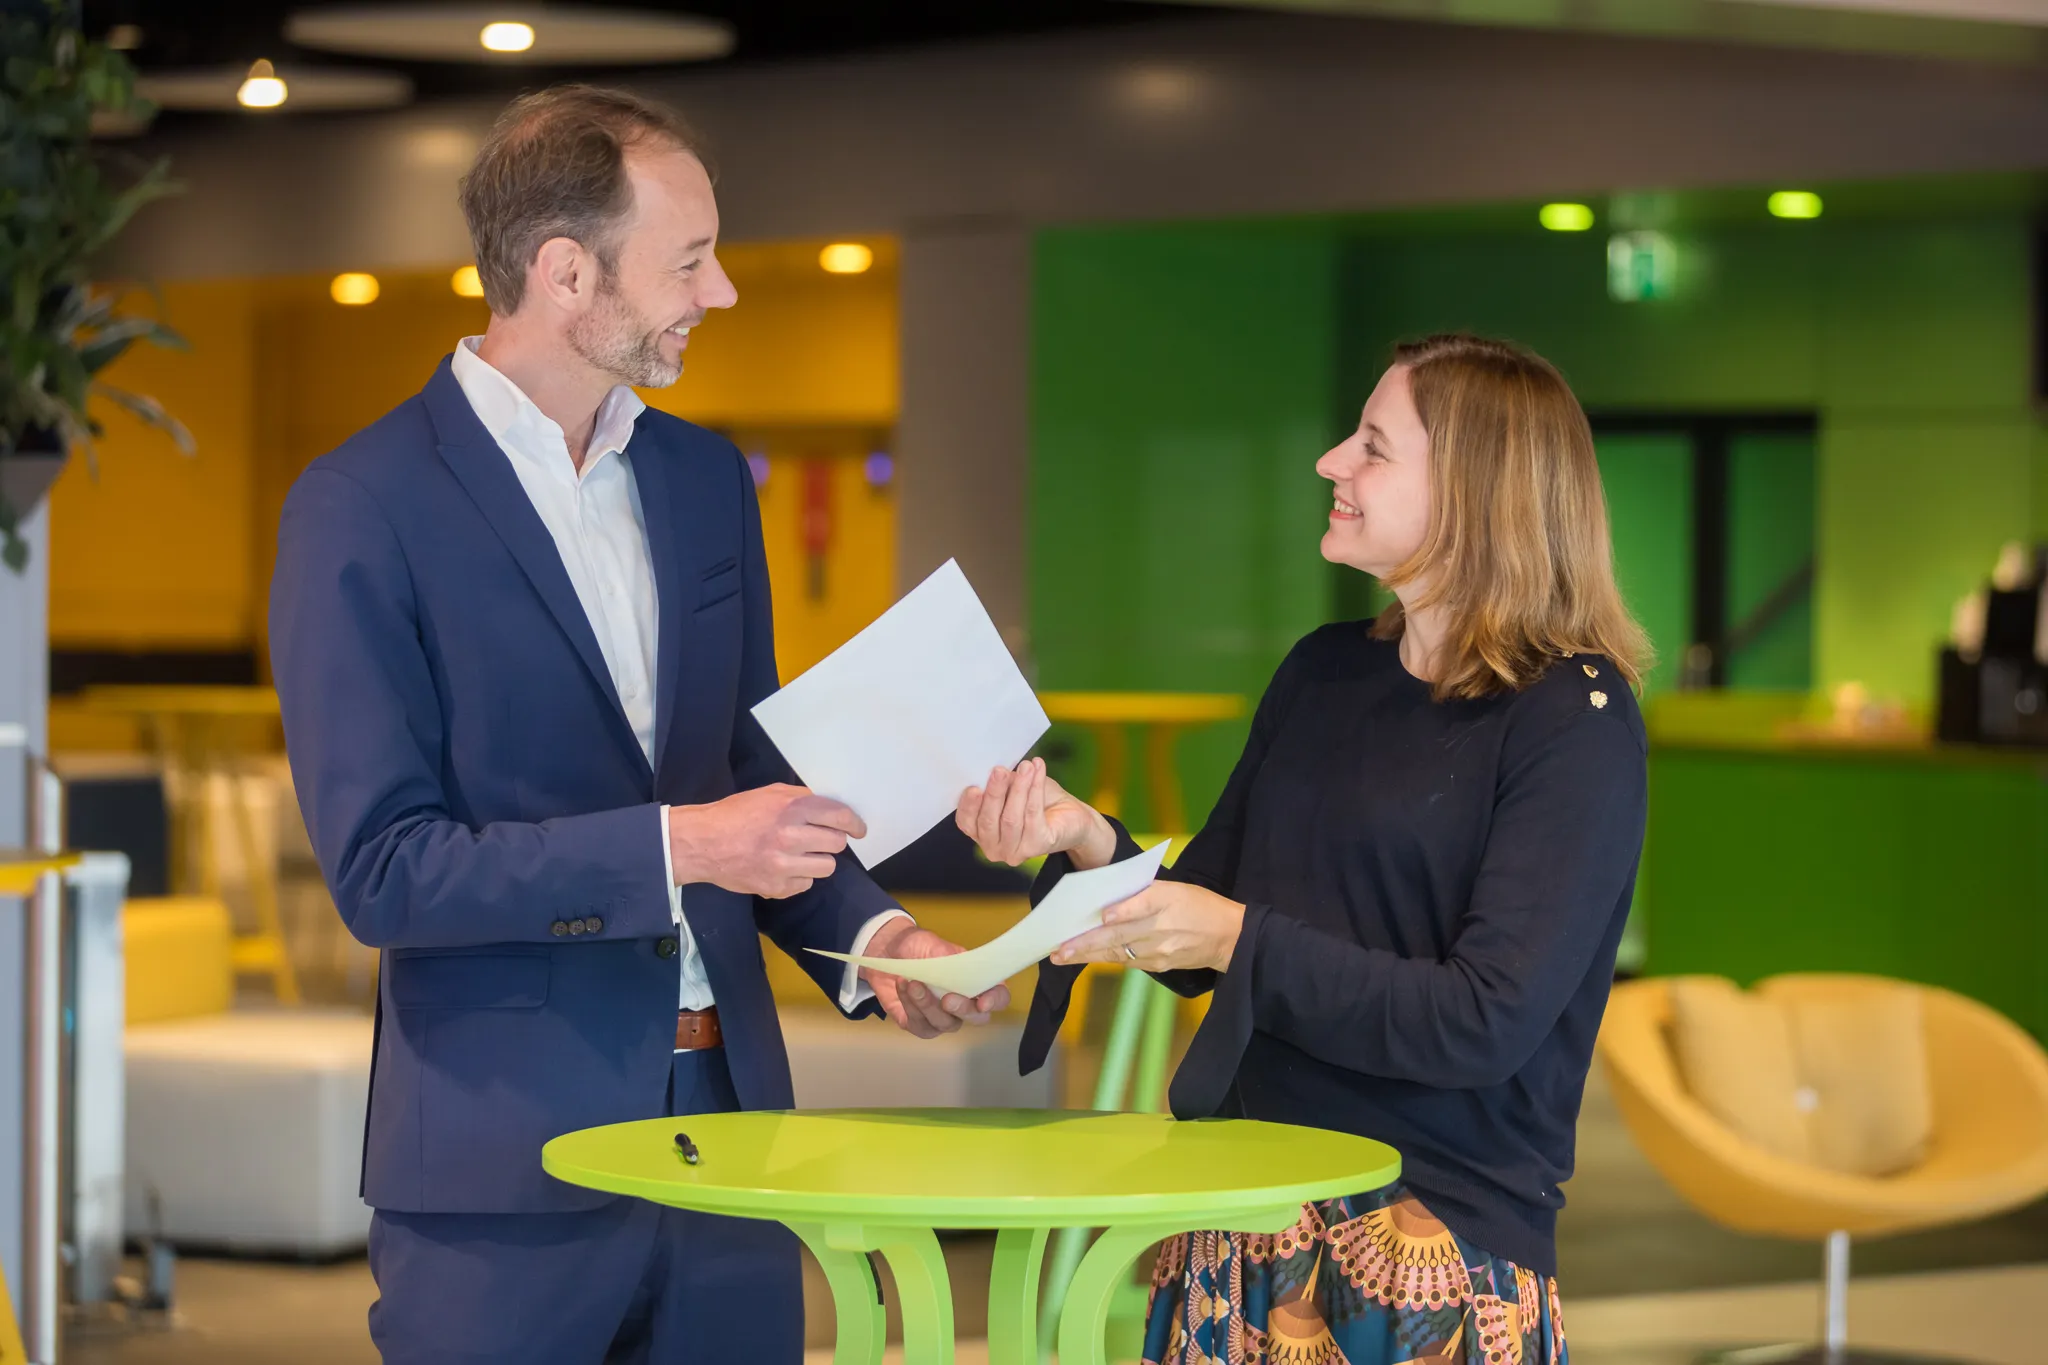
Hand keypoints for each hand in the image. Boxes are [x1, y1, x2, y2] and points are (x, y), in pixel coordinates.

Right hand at [667, 784, 865, 899]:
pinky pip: (806, 884)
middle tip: (818, 840)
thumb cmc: (735, 814)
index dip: (854, 824)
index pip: (840, 817)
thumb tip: (829, 808)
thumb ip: (801, 798)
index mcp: (792, 808)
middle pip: (837, 843)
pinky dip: (799, 876)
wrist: (703, 842)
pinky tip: (783, 867)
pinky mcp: (776, 886)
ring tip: (800, 854)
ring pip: (827, 867)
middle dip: (832, 841)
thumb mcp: (769, 794)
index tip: (858, 830)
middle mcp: (791, 835)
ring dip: (818, 860)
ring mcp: (784, 864)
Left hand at [859, 917, 1011, 1038]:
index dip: (995, 1001)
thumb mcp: (938, 946)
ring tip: (913, 982)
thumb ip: (954, 961)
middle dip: (962, 1009)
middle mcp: (964, 1003)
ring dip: (927, 1004)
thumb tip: (965, 973)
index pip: (998, 997)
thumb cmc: (919, 947)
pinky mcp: (920, 1024)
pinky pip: (920, 1025)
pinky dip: (910, 1006)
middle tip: (946, 998)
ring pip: (944, 1023)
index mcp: (977, 981)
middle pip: (976, 1018)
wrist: (889, 951)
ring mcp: (943, 1017)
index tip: (983, 1001)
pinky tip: (903, 987)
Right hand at [956, 758, 1116, 870]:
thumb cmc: (1037, 801)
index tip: (973, 786)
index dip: (968, 806)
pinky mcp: (1038, 846)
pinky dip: (1035, 790)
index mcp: (981, 833)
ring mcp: (1015, 852)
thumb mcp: (1012, 788)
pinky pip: (1033, 816)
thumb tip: (993, 769)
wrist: (1071, 814)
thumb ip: (1000, 784)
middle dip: (994, 793)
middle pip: (988, 821)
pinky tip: (1038, 771)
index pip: (966, 822)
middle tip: (1000, 770)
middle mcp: (994, 848)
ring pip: (1011, 819)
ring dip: (1018, 789)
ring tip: (1025, 767)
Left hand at [1053, 880, 1245, 973]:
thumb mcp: (1175, 888)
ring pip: (1118, 952)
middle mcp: (1163, 927)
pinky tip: (1085, 958)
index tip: (1102, 916)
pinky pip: (1128, 961)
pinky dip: (1105, 958)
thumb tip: (1106, 900)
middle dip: (1086, 942)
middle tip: (1059, 948)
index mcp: (1168, 900)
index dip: (1123, 911)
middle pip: (1120, 935)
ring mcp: (1161, 950)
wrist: (1229, 936)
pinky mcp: (1160, 965)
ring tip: (1062, 956)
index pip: (1143, 904)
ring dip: (1088, 955)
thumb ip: (1143, 893)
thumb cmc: (1198, 904)